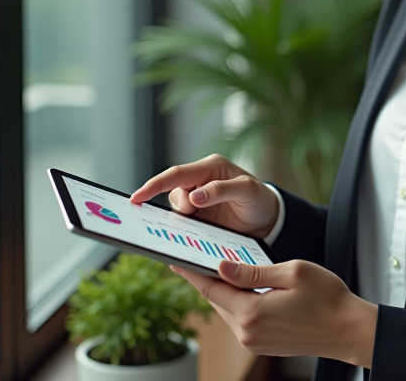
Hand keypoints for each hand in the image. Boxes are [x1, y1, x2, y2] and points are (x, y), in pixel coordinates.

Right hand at [130, 155, 279, 239]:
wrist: (268, 220)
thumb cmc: (259, 199)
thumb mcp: (247, 191)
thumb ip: (222, 190)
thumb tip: (195, 196)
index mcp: (210, 168)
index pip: (176, 174)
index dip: (154, 185)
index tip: (137, 198)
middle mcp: (199, 182)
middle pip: (174, 193)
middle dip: (179, 207)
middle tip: (191, 215)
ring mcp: (197, 202)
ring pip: (176, 210)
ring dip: (182, 220)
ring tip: (201, 227)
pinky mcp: (198, 219)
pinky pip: (182, 224)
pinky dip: (183, 230)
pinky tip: (190, 237)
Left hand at [171, 259, 376, 367]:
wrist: (348, 330)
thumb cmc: (327, 298)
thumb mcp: (292, 272)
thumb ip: (253, 270)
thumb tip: (222, 266)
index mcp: (252, 312)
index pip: (211, 289)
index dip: (191, 273)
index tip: (175, 260)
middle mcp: (248, 332)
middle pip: (217, 301)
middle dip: (206, 279)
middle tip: (193, 258)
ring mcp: (255, 342)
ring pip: (228, 310)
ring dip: (223, 291)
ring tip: (217, 270)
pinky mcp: (263, 345)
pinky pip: (241, 320)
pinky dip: (237, 303)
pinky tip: (241, 289)